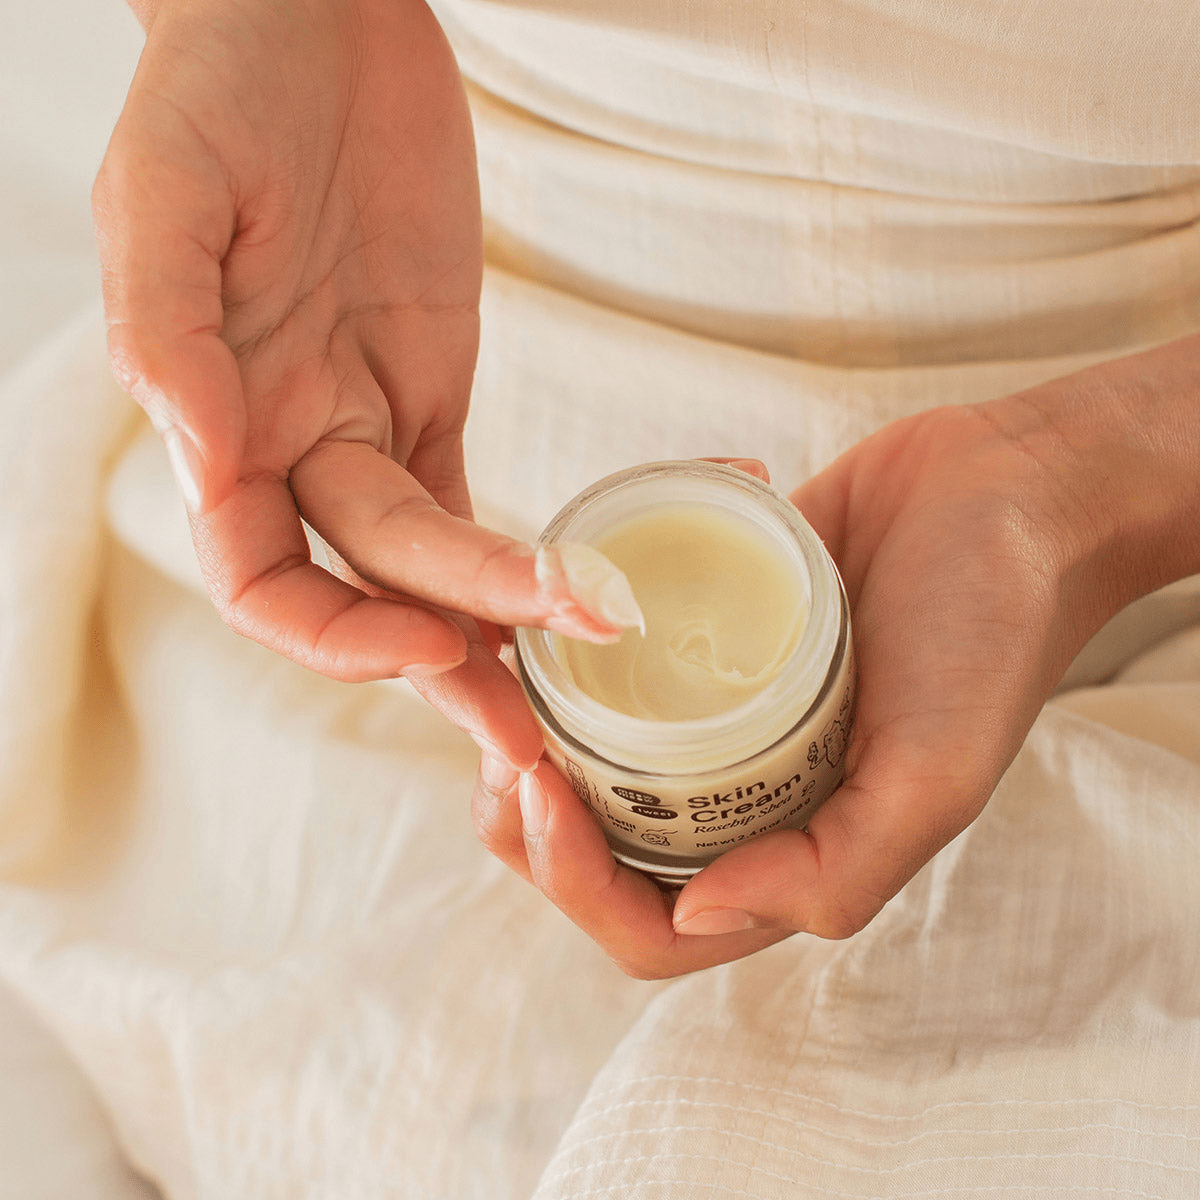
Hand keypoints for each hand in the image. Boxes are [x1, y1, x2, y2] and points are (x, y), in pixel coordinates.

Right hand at [93, 0, 634, 765]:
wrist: (309, 23)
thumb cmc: (218, 92)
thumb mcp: (166, 194)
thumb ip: (169, 330)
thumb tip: (205, 457)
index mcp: (220, 427)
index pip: (261, 583)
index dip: (336, 636)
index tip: (431, 642)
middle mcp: (293, 450)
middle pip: (371, 589)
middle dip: (450, 659)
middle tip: (534, 733)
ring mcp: (369, 427)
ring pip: (438, 562)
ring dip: (507, 621)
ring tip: (592, 660)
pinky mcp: (432, 393)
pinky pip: (483, 497)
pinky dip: (532, 548)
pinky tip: (592, 586)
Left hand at [472, 341, 1199, 975]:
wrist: (1009, 491)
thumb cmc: (991, 630)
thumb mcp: (934, 774)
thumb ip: (833, 872)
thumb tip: (698, 914)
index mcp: (793, 853)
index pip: (652, 925)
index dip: (575, 882)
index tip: (535, 786)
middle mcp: (746, 797)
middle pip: (604, 853)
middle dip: (532, 821)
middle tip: (498, 741)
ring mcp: (723, 717)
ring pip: (596, 763)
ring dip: (532, 739)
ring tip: (501, 684)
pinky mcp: (712, 635)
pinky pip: (622, 665)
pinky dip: (575, 653)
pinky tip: (545, 616)